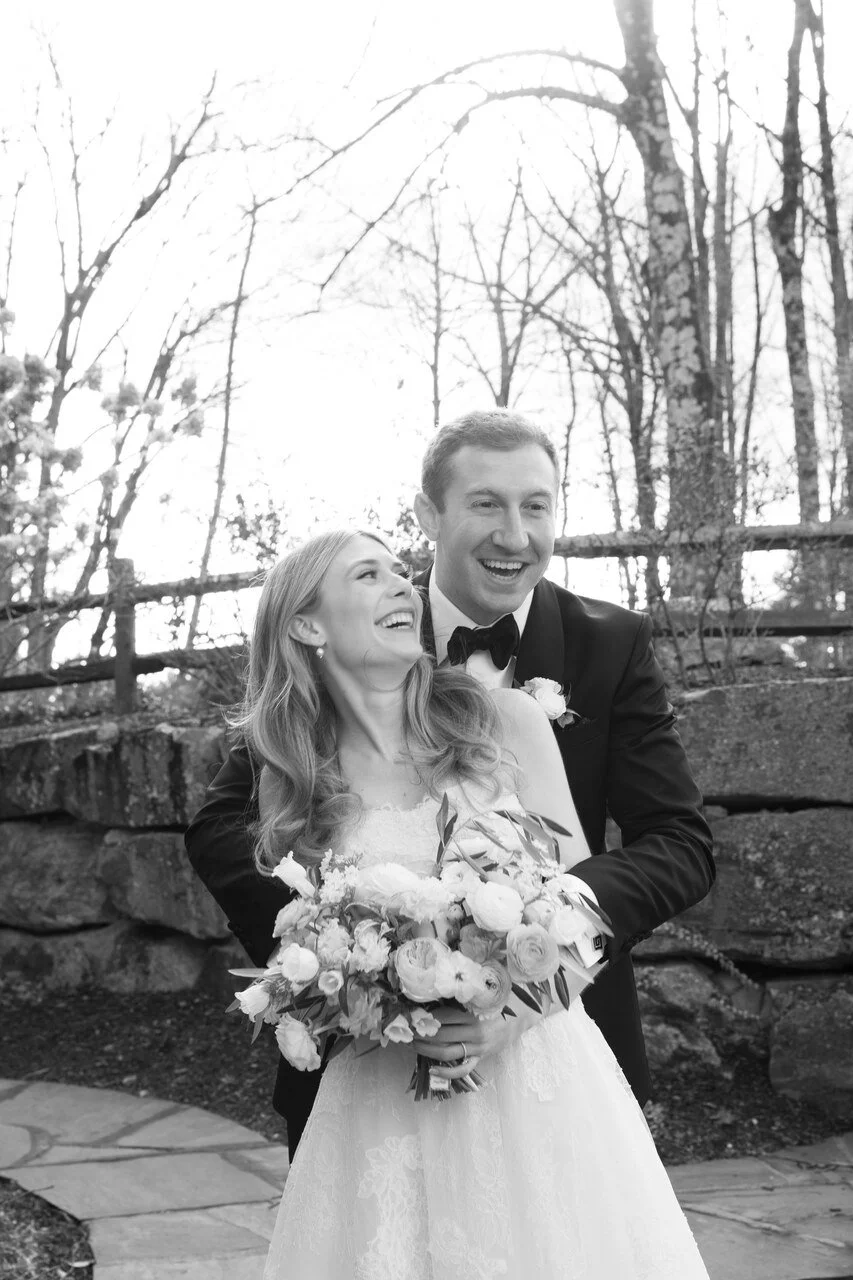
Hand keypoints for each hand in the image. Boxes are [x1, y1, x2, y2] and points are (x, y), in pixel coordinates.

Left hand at [411, 992, 544, 1080]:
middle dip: (420, 1034)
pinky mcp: (482, 1058)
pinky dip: (446, 1072)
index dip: (424, 1017)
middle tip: (406, 1031)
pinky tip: (431, 1069)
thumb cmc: (499, 999)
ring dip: (427, 1050)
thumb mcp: (480, 993)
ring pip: (447, 1052)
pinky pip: (463, 1069)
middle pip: (441, 1035)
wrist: (523, 1014)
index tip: (410, 1016)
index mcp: (474, 1012)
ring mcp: (479, 1047)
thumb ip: (460, 995)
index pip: (442, 1016)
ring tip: (413, 1045)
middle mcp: (475, 1031)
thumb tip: (433, 992)